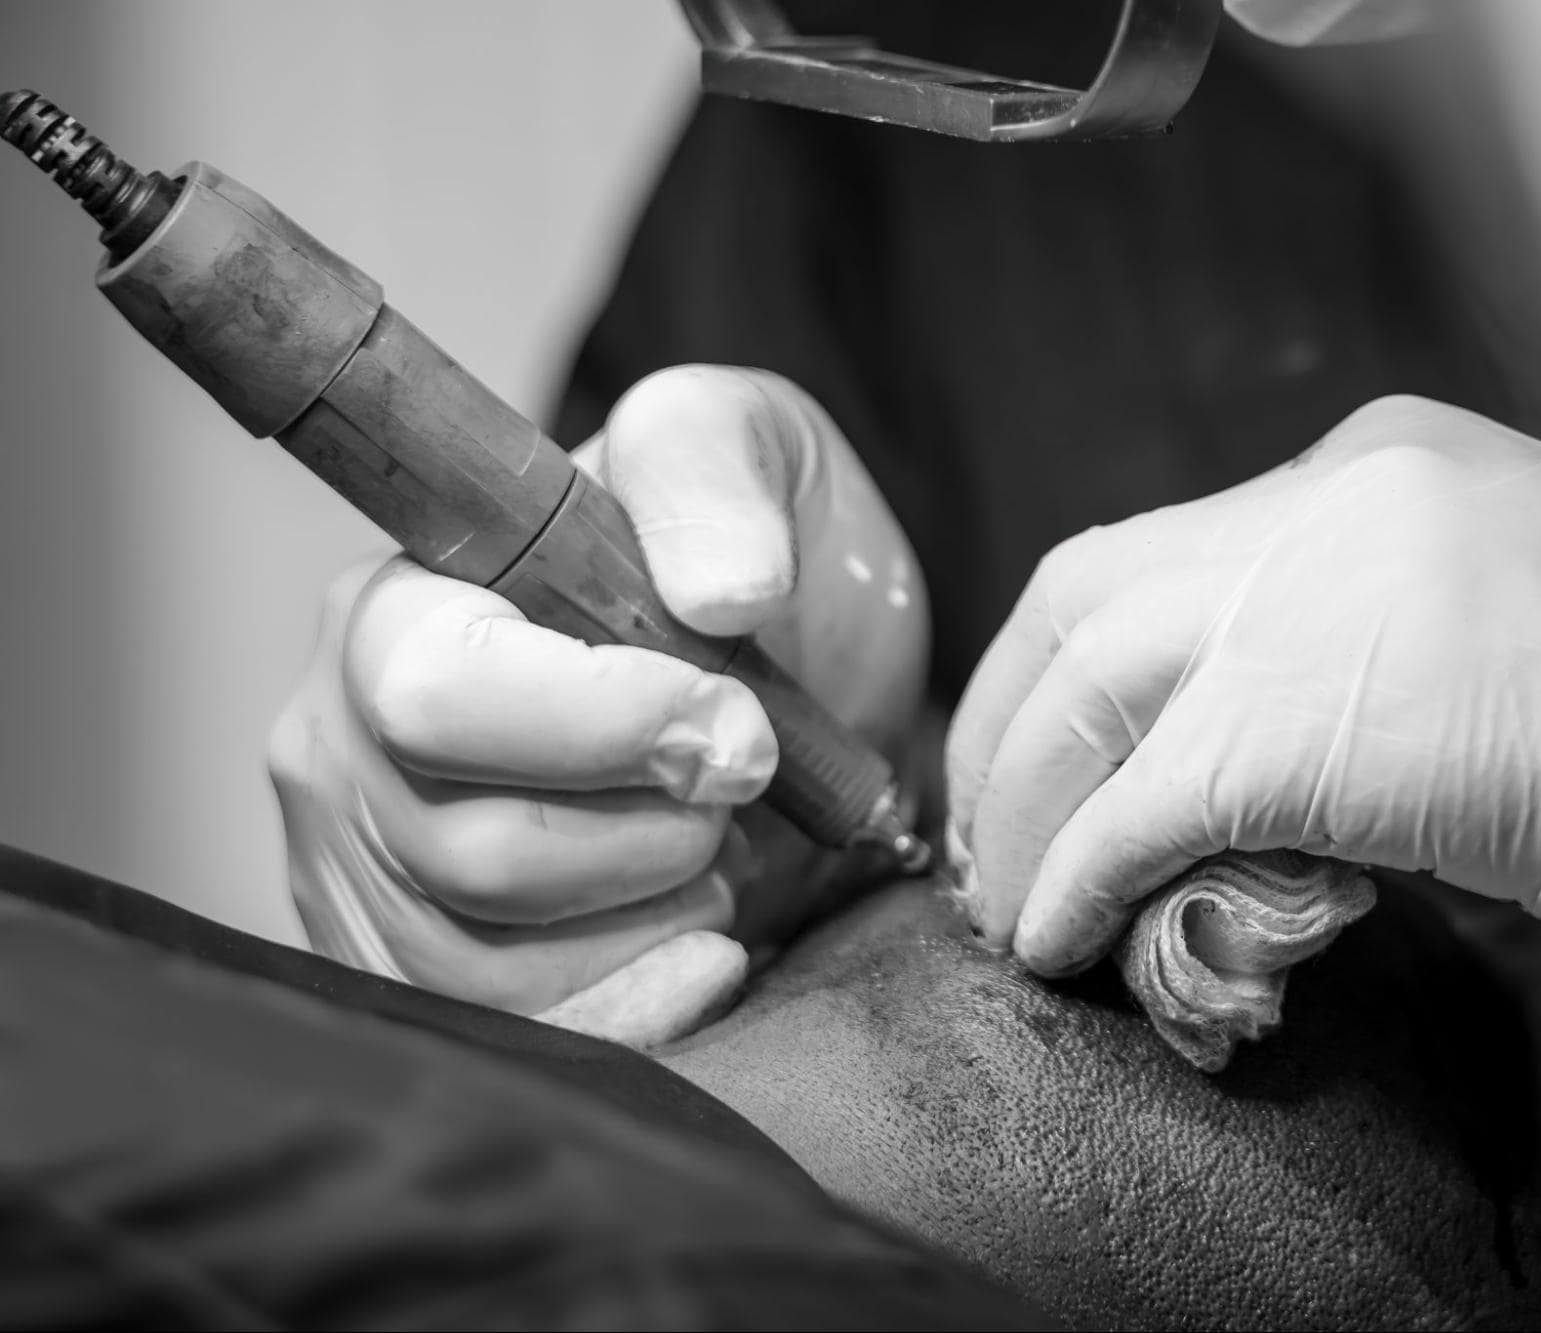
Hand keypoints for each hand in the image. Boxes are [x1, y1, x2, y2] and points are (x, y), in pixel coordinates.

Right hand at [269, 366, 927, 1025]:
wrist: (792, 688)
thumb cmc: (748, 564)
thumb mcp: (750, 453)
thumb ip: (717, 475)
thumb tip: (723, 591)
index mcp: (399, 607)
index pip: (438, 696)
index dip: (606, 726)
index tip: (738, 723)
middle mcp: (348, 746)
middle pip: (472, 854)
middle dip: (653, 834)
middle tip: (733, 788)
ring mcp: (369, 876)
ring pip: (494, 969)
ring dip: (653, 918)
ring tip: (706, 846)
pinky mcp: (419, 976)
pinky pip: (512, 1043)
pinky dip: (636, 1010)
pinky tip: (704, 955)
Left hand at [946, 395, 1540, 975]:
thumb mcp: (1490, 640)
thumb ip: (1348, 669)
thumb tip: (1215, 787)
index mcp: (1369, 471)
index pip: (1151, 549)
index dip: (1065, 662)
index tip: (1034, 752)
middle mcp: (1325, 502)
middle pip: (1081, 598)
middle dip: (1004, 726)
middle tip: (987, 834)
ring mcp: (1314, 596)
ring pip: (1082, 688)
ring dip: (1025, 811)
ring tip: (1014, 906)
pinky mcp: (1310, 720)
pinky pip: (1136, 805)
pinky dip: (1079, 877)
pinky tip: (1062, 940)